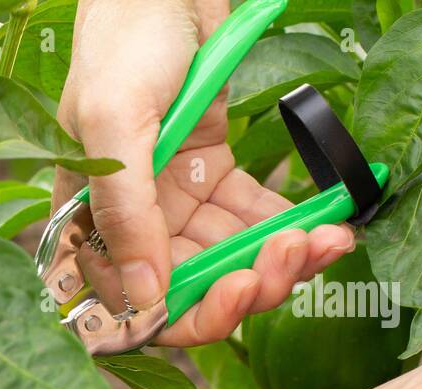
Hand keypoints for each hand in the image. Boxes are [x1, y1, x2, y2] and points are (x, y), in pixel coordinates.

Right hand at [55, 0, 355, 344]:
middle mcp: (132, 221)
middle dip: (246, 287)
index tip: (234, 294)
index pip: (129, 301)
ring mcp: (174, 201)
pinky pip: (256, 218)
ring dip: (281, 260)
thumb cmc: (126, 40)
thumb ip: (124, 211)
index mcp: (89, 220)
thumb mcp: (114, 121)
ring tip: (326, 239)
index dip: (182, 315)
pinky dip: (294, 226)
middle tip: (291, 262)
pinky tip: (332, 223)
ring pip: (229, 259)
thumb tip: (144, 301)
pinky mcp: (215, 174)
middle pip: (187, 289)